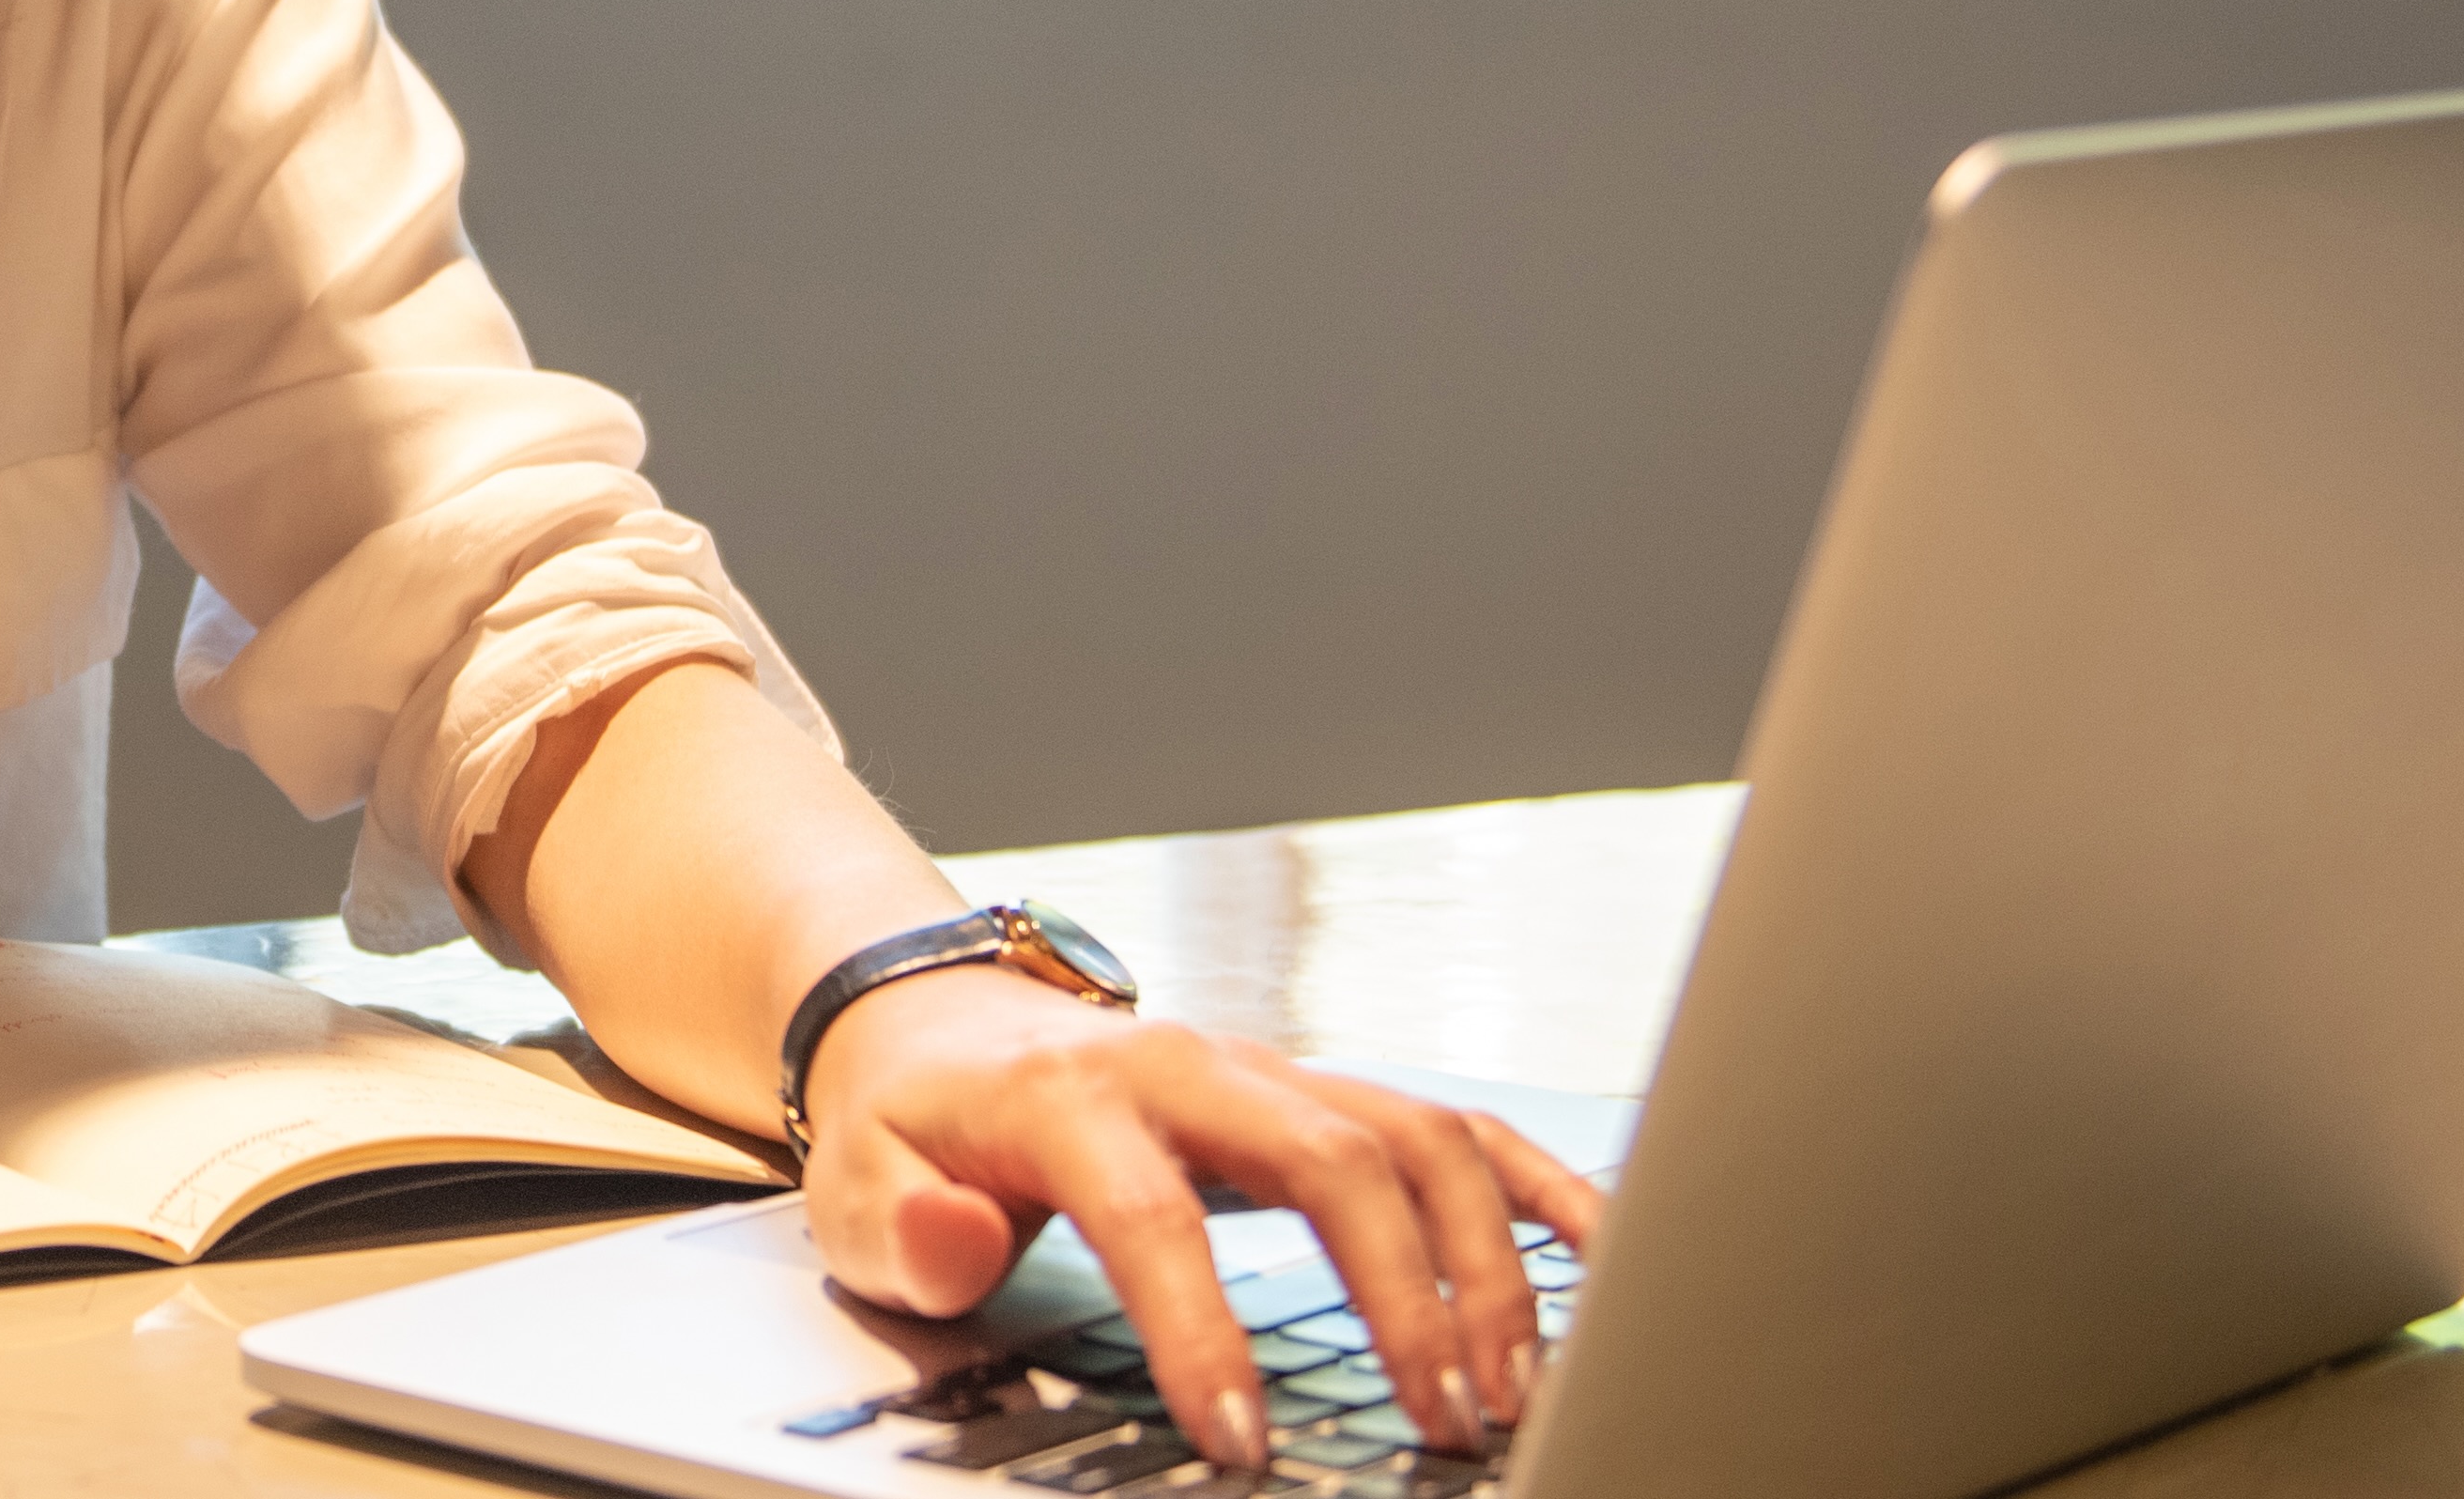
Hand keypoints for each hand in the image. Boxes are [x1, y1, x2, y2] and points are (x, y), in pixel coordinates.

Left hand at [799, 970, 1604, 1476]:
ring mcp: (1276, 1072)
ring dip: (1484, 1264)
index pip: (1156, 1214)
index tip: (1241, 1440)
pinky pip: (1457, 1122)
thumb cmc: (916, 1125)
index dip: (1202, 1331)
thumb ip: (907, 1227)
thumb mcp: (861, 1184)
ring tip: (1509, 1390)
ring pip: (1418, 1140)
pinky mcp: (1326, 1092)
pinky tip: (1601, 1258)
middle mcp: (1198, 1066)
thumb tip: (962, 1238)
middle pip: (1336, 1160)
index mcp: (1077, 1094)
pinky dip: (1538, 1183)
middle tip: (1443, 1423)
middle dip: (1405, 1297)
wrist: (944, 1023)